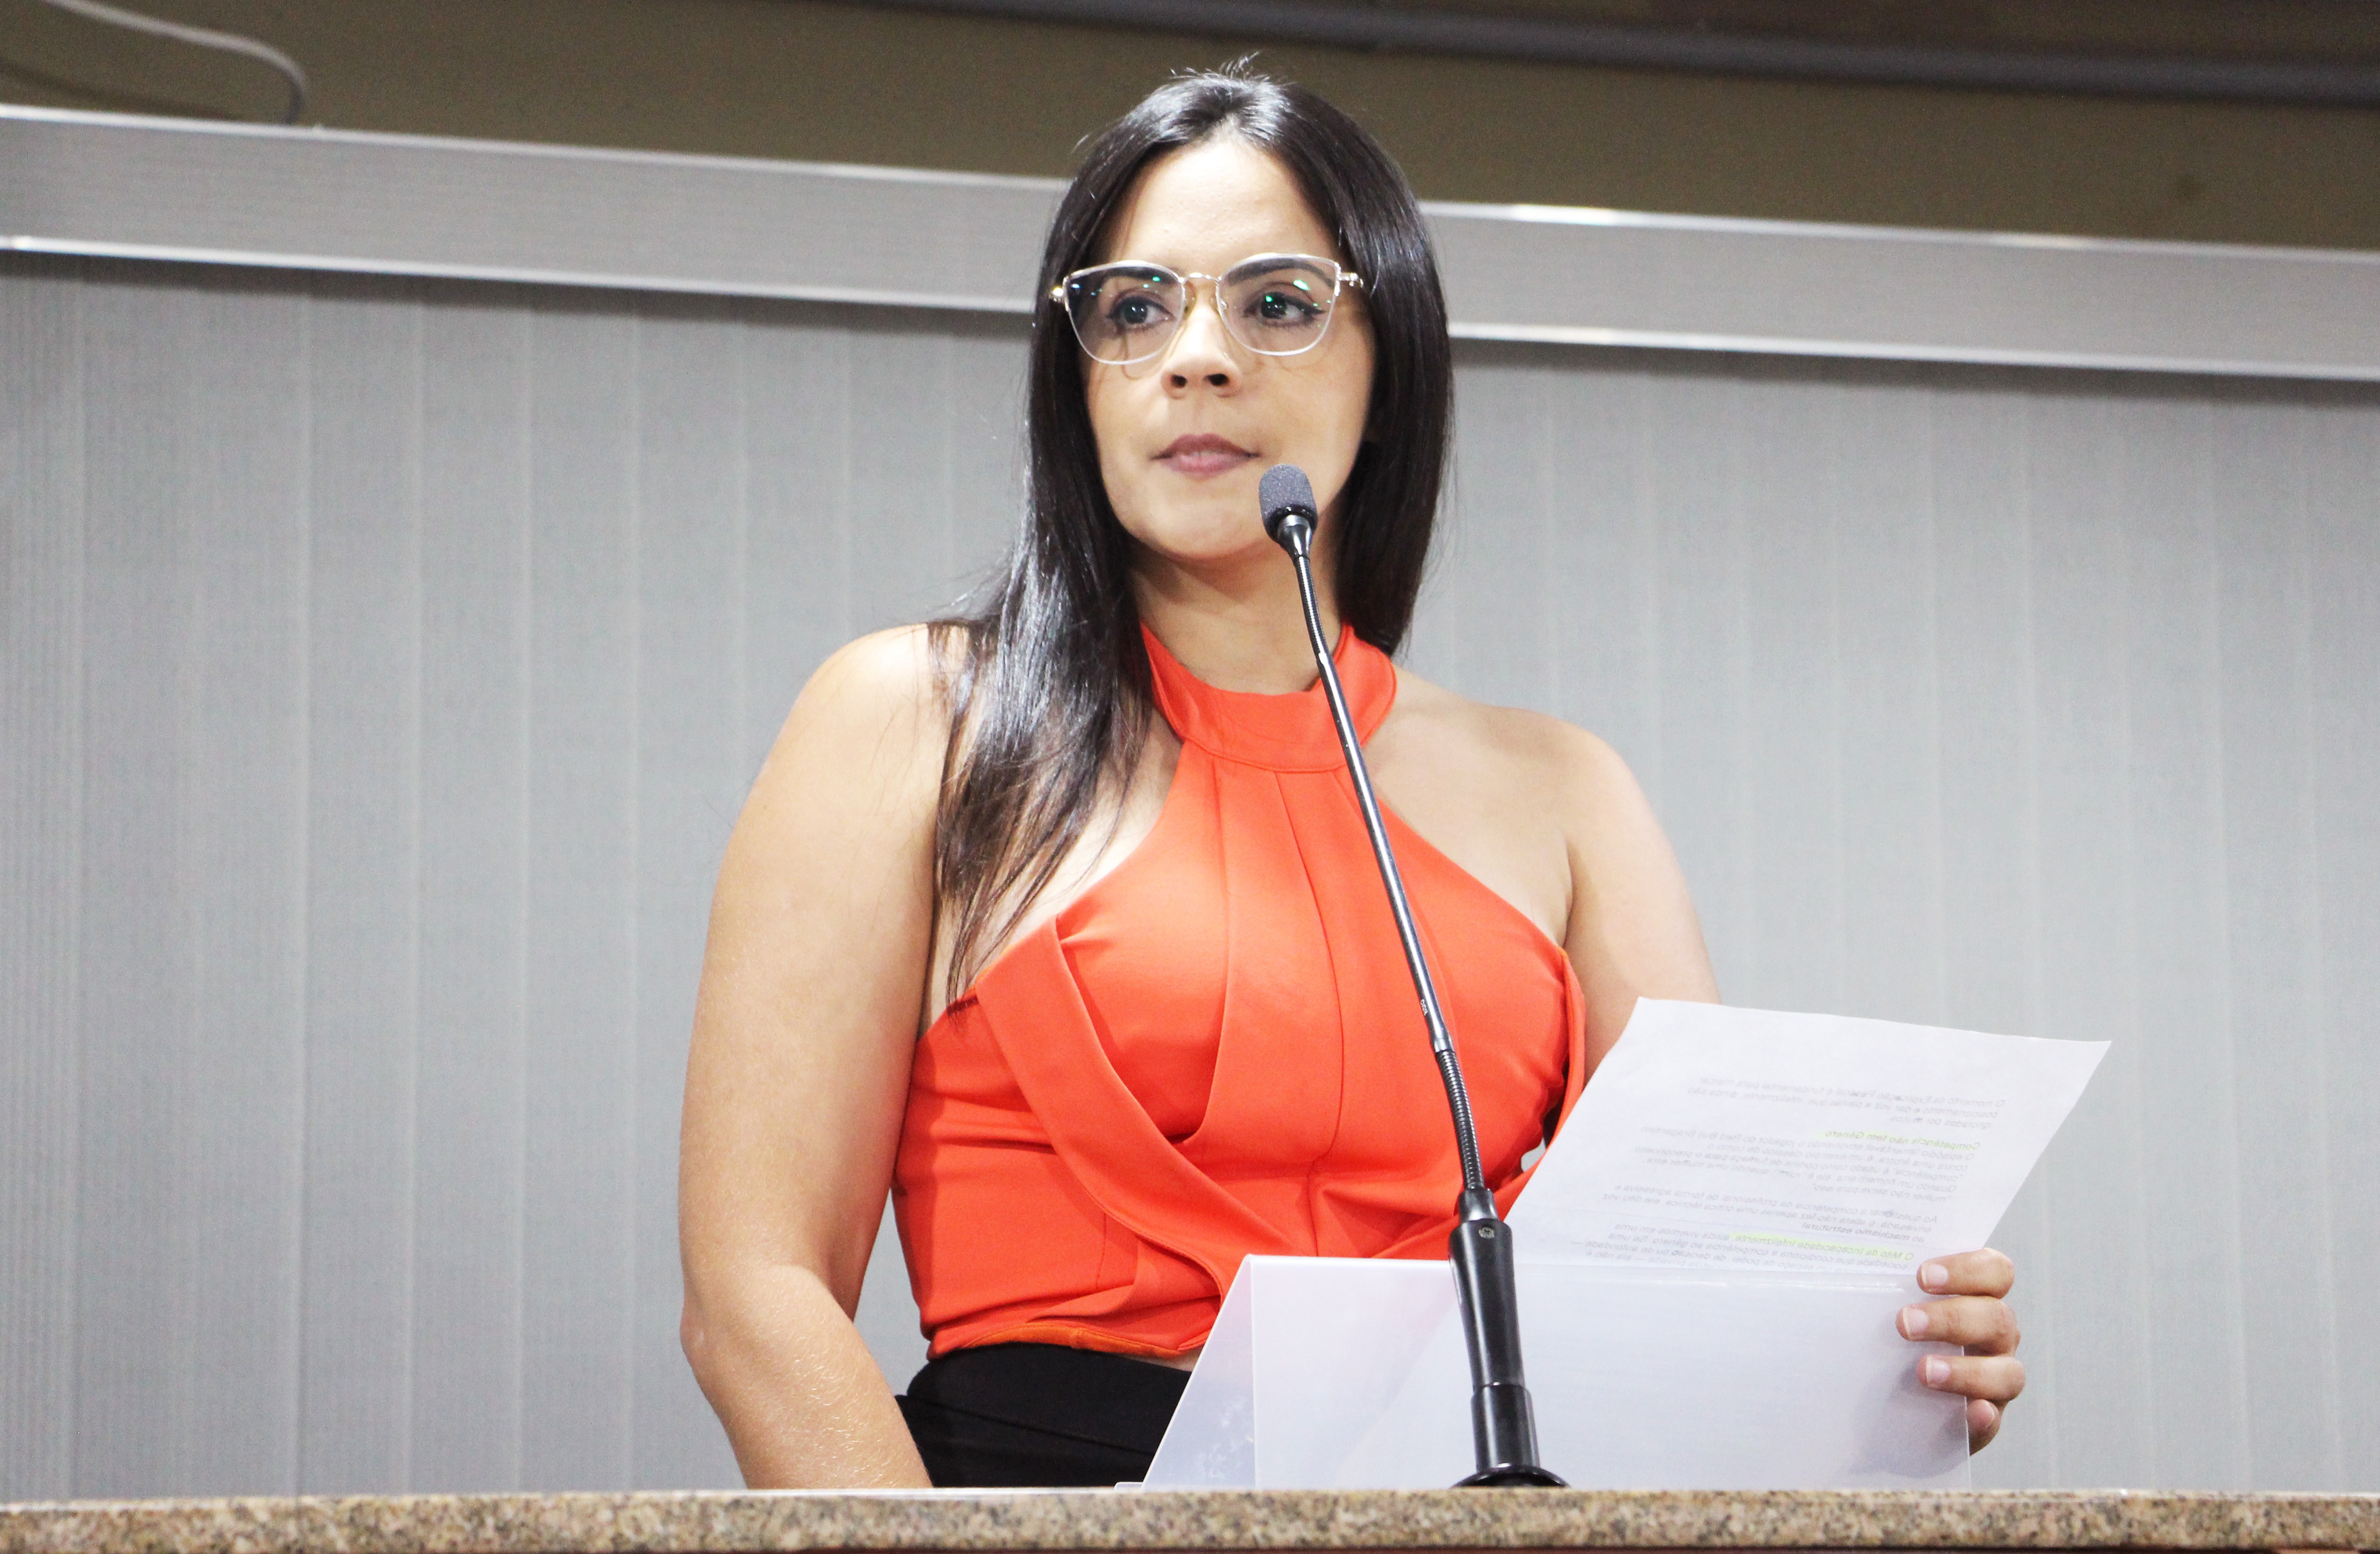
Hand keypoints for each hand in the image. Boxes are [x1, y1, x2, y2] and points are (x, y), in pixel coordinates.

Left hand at [1897, 1248, 2023, 1451]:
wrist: (1880, 1404)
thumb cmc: (1888, 1338)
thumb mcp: (1886, 1308)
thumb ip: (1881, 1287)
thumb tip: (1829, 1258)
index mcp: (1978, 1299)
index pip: (1995, 1272)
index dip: (1967, 1269)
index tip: (1922, 1276)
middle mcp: (1995, 1336)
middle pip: (1997, 1318)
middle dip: (1951, 1319)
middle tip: (1905, 1323)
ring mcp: (1997, 1379)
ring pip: (2007, 1372)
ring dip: (1966, 1371)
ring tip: (1923, 1371)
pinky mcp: (1985, 1420)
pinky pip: (1994, 1419)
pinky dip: (1985, 1416)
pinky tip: (1971, 1412)